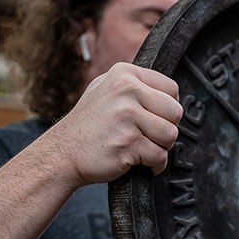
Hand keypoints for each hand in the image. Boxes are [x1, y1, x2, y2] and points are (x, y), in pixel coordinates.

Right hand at [42, 62, 182, 187]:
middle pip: (176, 112)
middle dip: (166, 129)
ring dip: (161, 147)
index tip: (153, 118)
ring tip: (140, 146)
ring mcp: (127, 116)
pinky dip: (154, 165)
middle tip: (147, 136)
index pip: (172, 89)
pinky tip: (137, 160)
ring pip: (171, 135)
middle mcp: (127, 90)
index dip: (167, 108)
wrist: (62, 153)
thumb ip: (137, 86)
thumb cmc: (89, 125)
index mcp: (125, 73)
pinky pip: (160, 156)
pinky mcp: (128, 142)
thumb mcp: (107, 89)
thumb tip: (172, 94)